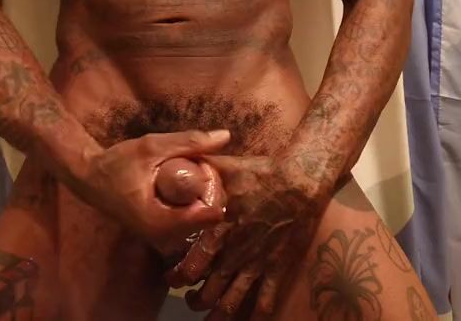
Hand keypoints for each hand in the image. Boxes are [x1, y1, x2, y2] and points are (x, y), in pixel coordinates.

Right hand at [74, 129, 230, 251]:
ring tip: (190, 173)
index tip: (203, 167)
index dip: (213, 189)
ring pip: (198, 221)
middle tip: (198, 166)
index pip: (209, 215)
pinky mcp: (159, 233)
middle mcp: (162, 238)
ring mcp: (160, 239)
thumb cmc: (117, 163)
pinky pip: (187, 221)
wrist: (89, 178)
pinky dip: (191, 202)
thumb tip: (226, 136)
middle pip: (207, 219)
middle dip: (209, 192)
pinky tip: (182, 183)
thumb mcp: (152, 147)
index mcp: (160, 223)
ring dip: (201, 197)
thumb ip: (189, 142)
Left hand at [168, 151, 326, 318]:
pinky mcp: (278, 269)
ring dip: (216, 316)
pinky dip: (255, 318)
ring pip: (231, 304)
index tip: (170, 276)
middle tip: (188, 298)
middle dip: (194, 300)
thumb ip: (201, 169)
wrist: (301, 182)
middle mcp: (235, 253)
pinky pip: (265, 302)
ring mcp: (257, 264)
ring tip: (209, 315)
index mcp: (219, 230)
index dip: (177, 276)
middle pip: (207, 291)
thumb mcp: (227, 166)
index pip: (190, 265)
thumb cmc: (262, 172)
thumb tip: (177, 164)